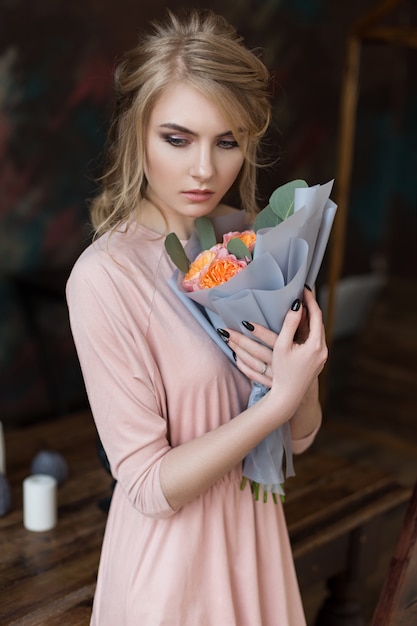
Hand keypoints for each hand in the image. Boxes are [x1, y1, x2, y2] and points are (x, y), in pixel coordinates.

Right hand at [227, 288, 326, 407]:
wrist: (288, 397)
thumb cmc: (282, 372)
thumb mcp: (282, 346)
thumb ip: (290, 324)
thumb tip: (297, 306)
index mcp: (316, 345)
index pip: (316, 315)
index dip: (310, 300)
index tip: (304, 289)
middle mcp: (323, 350)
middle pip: (319, 322)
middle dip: (311, 307)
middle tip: (302, 294)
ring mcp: (322, 357)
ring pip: (318, 331)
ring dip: (310, 318)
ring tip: (301, 306)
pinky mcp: (318, 361)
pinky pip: (315, 339)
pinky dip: (309, 329)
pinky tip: (301, 325)